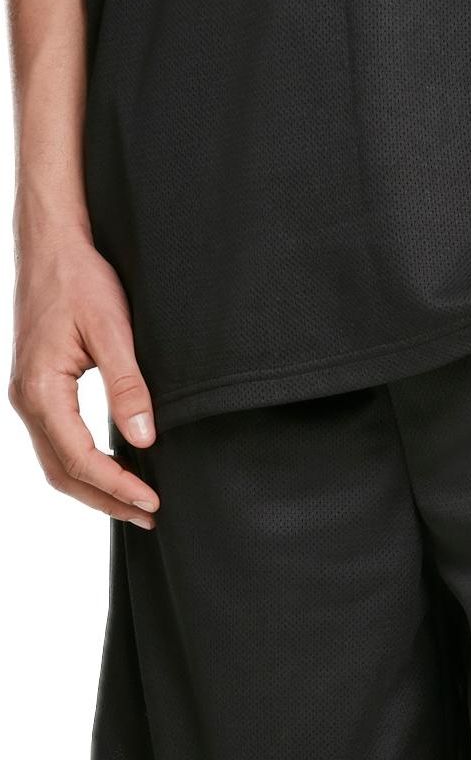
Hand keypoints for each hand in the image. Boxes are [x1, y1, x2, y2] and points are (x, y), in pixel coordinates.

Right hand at [9, 226, 158, 527]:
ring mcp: (29, 397)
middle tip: (150, 514)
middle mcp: (27, 400)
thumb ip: (127, 386)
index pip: (79, 458)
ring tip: (136, 502)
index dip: (117, 485)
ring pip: (57, 463)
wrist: (51, 244)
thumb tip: (144, 439)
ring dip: (96, 488)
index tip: (153, 499)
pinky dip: (85, 466)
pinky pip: (57, 443)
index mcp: (41, 390)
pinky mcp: (38, 391)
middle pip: (64, 473)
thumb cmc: (79, 278)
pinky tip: (116, 469)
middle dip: (107, 500)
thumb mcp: (112, 329)